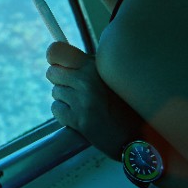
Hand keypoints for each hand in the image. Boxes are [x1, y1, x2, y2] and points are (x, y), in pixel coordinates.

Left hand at [45, 42, 142, 159]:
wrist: (135, 135)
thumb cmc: (122, 104)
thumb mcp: (110, 76)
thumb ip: (87, 65)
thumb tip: (57, 53)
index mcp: (94, 66)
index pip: (57, 51)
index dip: (54, 57)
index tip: (57, 64)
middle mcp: (87, 81)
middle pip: (52, 72)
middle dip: (61, 81)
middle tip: (75, 89)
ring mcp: (82, 101)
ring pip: (55, 92)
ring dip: (65, 99)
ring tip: (83, 105)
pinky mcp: (78, 120)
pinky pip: (56, 109)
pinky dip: (64, 114)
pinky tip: (80, 116)